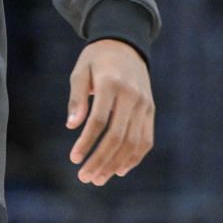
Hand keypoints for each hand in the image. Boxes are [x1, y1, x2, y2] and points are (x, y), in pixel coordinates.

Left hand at [66, 39, 154, 185]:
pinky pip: (146, 139)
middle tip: (85, 177)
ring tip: (98, 178)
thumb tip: (71, 127)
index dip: (86, 142)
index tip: (73, 158)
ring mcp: (144, 104)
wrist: (126, 44)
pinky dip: (134, 157)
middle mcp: (132, 96)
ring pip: (133, 142)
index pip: (99, 120)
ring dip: (116, 164)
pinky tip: (119, 170)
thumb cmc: (96, 59)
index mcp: (111, 84)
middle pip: (117, 136)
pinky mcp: (150, 110)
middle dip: (100, 160)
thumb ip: (76, 98)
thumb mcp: (80, 71)